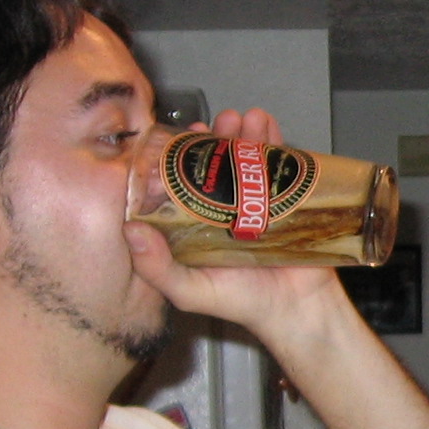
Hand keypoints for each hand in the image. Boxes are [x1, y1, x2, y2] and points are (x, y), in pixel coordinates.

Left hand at [123, 107, 351, 338]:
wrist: (297, 309)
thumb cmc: (242, 303)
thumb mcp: (187, 291)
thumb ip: (155, 267)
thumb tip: (131, 229)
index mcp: (193, 225)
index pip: (180, 182)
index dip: (178, 157)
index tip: (178, 138)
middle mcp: (222, 209)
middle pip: (216, 163)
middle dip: (217, 136)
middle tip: (219, 122)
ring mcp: (256, 202)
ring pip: (247, 158)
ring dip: (246, 133)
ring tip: (247, 119)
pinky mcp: (287, 200)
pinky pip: (280, 165)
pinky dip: (276, 141)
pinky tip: (269, 125)